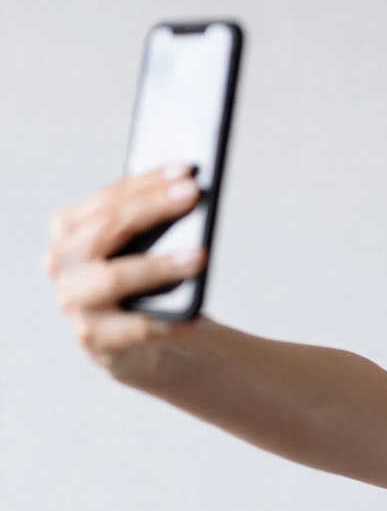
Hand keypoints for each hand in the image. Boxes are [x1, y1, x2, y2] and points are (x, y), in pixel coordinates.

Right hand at [43, 163, 208, 370]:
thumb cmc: (147, 278)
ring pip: (114, 277)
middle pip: (106, 228)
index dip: (147, 182)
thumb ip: (155, 220)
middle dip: (153, 208)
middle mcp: (62, 262)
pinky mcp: (94, 339)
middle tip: (194, 194)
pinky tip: (198, 313)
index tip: (186, 170)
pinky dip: (169, 320)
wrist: (140, 339)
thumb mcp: (146, 244)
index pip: (107, 198)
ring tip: (200, 255)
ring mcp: (74, 302)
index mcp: (70, 228)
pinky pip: (136, 327)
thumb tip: (190, 189)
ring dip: (159, 265)